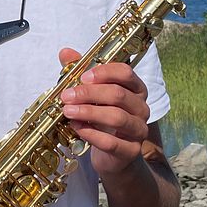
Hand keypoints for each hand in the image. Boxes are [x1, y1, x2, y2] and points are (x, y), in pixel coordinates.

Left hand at [58, 47, 150, 177]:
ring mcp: (139, 130)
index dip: (104, 72)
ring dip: (88, 112)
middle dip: (89, 93)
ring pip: (116, 117)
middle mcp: (141, 107)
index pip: (126, 73)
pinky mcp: (131, 150)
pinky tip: (77, 128)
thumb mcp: (91, 93)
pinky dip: (91, 134)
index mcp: (135, 88)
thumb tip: (65, 52)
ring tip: (68, 111)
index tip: (82, 77)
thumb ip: (79, 72)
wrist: (111, 154)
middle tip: (66, 96)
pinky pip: (112, 142)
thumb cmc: (101, 118)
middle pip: (118, 94)